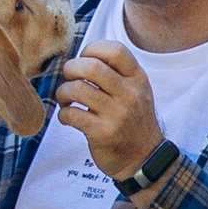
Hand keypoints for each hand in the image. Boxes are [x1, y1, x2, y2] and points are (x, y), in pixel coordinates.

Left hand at [52, 40, 163, 183]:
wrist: (144, 159)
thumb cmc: (133, 121)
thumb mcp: (137, 92)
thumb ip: (117, 74)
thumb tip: (82, 57)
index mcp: (138, 79)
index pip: (116, 50)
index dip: (93, 49)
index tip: (84, 59)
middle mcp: (130, 94)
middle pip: (92, 67)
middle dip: (71, 68)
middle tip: (69, 78)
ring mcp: (117, 115)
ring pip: (78, 89)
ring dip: (63, 92)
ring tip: (65, 98)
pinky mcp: (103, 133)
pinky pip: (72, 114)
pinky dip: (63, 114)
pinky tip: (68, 116)